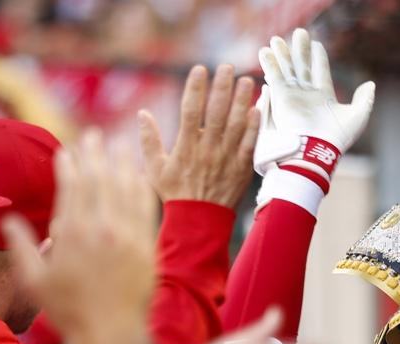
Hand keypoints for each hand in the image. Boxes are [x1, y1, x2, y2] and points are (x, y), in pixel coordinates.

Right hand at [3, 129, 155, 335]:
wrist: (111, 332)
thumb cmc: (68, 310)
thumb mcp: (34, 281)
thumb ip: (21, 247)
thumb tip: (9, 220)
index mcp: (71, 234)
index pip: (72, 188)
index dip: (70, 166)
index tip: (68, 151)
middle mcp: (100, 229)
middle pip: (99, 180)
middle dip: (96, 154)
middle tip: (95, 135)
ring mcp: (126, 236)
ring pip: (125, 188)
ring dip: (122, 163)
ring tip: (120, 143)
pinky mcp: (146, 245)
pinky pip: (145, 207)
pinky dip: (142, 187)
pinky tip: (140, 174)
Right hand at [139, 64, 259, 208]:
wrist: (198, 220)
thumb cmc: (175, 192)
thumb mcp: (154, 168)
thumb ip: (148, 140)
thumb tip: (142, 113)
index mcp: (186, 146)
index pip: (191, 110)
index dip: (195, 88)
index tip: (199, 69)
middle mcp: (208, 149)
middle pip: (217, 112)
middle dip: (222, 87)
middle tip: (227, 67)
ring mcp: (226, 157)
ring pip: (237, 124)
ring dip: (242, 100)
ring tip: (246, 81)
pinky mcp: (241, 167)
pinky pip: (250, 144)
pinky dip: (254, 127)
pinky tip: (257, 110)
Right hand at [253, 28, 374, 175]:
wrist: (316, 150)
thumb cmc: (338, 137)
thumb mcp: (358, 116)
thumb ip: (365, 99)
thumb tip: (370, 84)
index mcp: (324, 98)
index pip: (321, 72)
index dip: (318, 58)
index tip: (317, 44)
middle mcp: (307, 96)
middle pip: (302, 67)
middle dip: (300, 51)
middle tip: (299, 33)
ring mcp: (293, 97)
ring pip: (287, 70)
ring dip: (282, 54)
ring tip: (277, 39)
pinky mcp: (281, 98)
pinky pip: (274, 77)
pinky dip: (270, 64)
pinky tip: (265, 50)